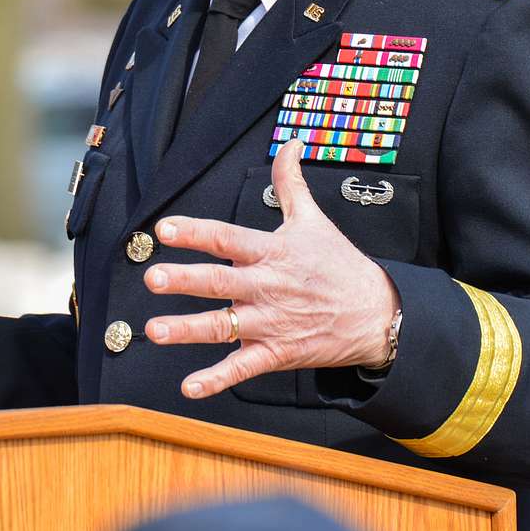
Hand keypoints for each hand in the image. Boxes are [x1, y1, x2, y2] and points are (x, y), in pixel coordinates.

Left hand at [143, 137, 399, 398]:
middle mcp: (267, 287)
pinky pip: (242, 368)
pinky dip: (216, 379)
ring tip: (155, 329)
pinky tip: (189, 386)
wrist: (376, 313)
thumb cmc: (340, 265)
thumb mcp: (314, 219)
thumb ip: (291, 182)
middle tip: (153, 278)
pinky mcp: (276, 353)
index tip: (164, 228)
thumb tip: (289, 143)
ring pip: (223, 327)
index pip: (227, 238)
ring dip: (188, 329)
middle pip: (219, 282)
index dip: (195, 232)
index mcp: (272, 252)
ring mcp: (271, 323)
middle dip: (184, 280)